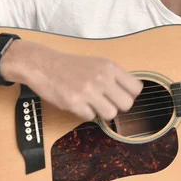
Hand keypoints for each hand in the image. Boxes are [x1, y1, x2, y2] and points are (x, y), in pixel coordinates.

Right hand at [5, 44, 142, 121]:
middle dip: (117, 106)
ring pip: (110, 114)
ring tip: (92, 104)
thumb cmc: (72, 66)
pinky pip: (90, 117)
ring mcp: (88, 91)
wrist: (43, 65)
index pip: (136, 88)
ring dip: (102, 112)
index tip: (120, 96)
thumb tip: (132, 93)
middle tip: (106, 102)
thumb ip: (115, 76)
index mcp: (110, 67)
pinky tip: (78, 104)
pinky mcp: (74, 102)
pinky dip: (85, 114)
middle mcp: (102, 78)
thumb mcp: (98, 63)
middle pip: (126, 104)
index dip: (129, 95)